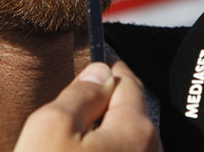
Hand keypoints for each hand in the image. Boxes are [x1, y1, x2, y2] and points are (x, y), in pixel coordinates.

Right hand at [15, 60, 161, 151]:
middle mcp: (151, 151)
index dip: (104, 66)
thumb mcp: (52, 127)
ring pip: (120, 140)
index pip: (126, 79)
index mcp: (137, 130)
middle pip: (126, 111)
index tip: (89, 60)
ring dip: (99, 135)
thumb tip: (100, 71)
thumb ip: (80, 93)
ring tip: (66, 141)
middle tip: (69, 109)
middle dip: (101, 104)